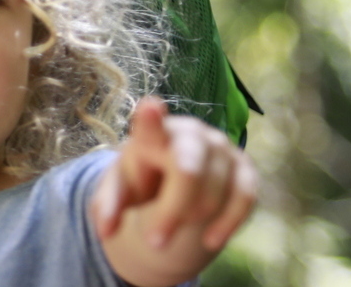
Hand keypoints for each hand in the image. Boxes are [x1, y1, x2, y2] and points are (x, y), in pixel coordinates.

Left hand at [89, 98, 257, 285]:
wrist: (172, 180)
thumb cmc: (142, 180)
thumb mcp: (119, 192)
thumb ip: (108, 208)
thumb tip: (105, 232)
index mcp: (153, 135)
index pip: (150, 127)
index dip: (151, 120)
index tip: (149, 108)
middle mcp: (191, 134)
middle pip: (188, 172)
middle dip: (173, 211)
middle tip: (154, 242)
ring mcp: (222, 148)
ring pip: (214, 194)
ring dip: (192, 219)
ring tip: (175, 222)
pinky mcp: (244, 167)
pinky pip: (245, 197)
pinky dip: (228, 223)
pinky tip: (210, 240)